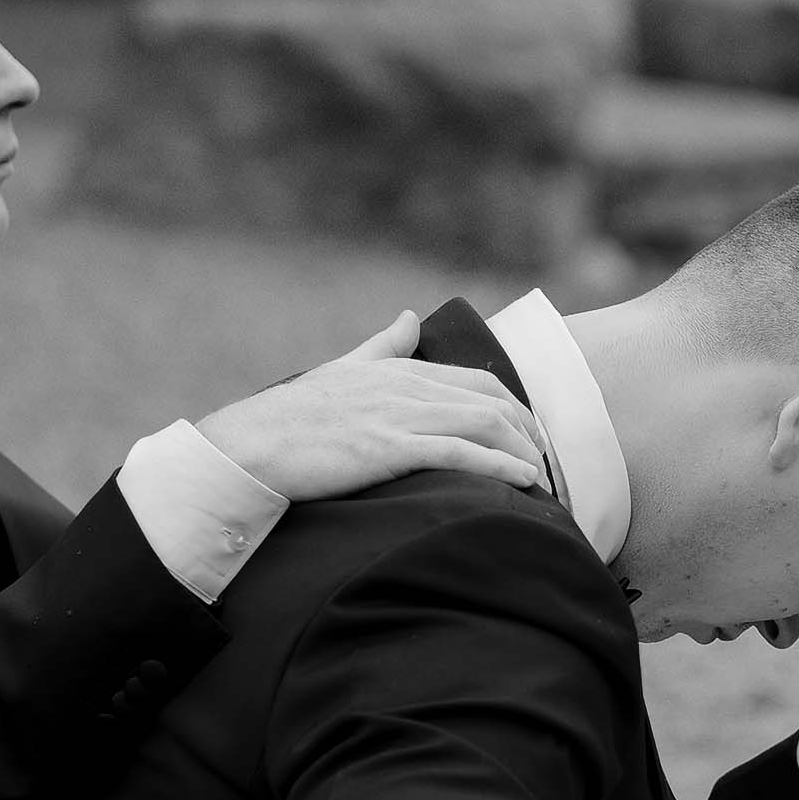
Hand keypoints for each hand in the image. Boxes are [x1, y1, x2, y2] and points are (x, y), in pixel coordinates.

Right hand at [196, 311, 546, 500]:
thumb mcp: (342, 371)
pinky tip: (524, 482)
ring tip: (546, 481)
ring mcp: (398, 416)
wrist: (247, 448)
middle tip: (551, 467)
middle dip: (531, 434)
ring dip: (525, 452)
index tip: (534, 441)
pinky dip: (500, 465)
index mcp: (398, 371)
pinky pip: (460, 452)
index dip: (516, 411)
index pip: (479, 383)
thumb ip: (382, 346)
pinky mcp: (388, 448)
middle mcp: (405, 386)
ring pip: (484, 424)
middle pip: (492, 402)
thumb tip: (411, 316)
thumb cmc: (289, 420)